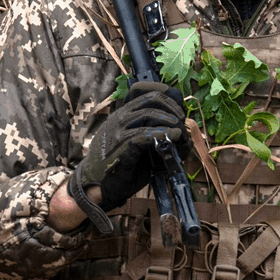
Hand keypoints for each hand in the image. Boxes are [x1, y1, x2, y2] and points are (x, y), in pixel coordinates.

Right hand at [73, 82, 185, 212]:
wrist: (97, 186)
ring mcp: (118, 132)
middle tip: (181, 120)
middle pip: (149, 100)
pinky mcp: (121, 148)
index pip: (142, 92)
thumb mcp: (136, 144)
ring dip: (168, 121)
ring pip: (146, 114)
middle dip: (170, 107)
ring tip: (179, 132)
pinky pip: (142, 136)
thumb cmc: (121, 166)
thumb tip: (182, 132)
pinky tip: (171, 137)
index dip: (164, 96)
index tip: (177, 109)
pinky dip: (160, 134)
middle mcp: (119, 119)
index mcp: (122, 115)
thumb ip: (152, 133)